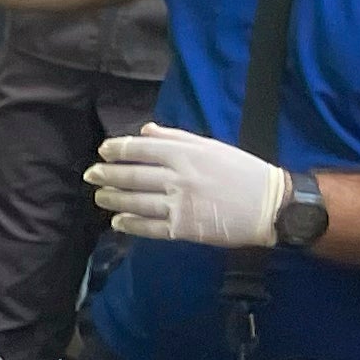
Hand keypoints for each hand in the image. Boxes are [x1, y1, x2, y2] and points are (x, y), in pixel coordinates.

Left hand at [87, 124, 292, 245]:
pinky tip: (117, 222)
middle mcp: (178, 178)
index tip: (103, 151)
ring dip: (112, 199)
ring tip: (99, 197)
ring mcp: (179, 204)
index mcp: (186, 154)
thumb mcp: (212, 147)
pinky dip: (129, 224)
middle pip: (132, 176)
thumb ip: (175, 138)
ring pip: (135, 202)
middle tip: (90, 175)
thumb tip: (145, 131)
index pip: (140, 149)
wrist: (270, 205)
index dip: (117, 150)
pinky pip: (148, 227)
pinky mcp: (183, 228)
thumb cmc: (242, 171)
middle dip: (107, 175)